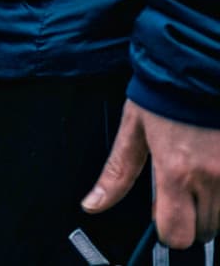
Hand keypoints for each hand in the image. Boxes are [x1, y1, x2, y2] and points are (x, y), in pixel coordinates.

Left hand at [84, 98, 219, 248]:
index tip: (163, 214)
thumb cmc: (165, 93)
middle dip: (190, 218)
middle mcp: (211, 178)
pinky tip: (213, 165)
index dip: (167, 229)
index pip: (176, 234)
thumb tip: (93, 204)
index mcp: (176, 171)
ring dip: (211, 206)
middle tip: (180, 192)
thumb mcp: (133, 129)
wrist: (197, 67)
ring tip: (198, 174)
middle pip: (204, 231)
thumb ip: (117, 173)